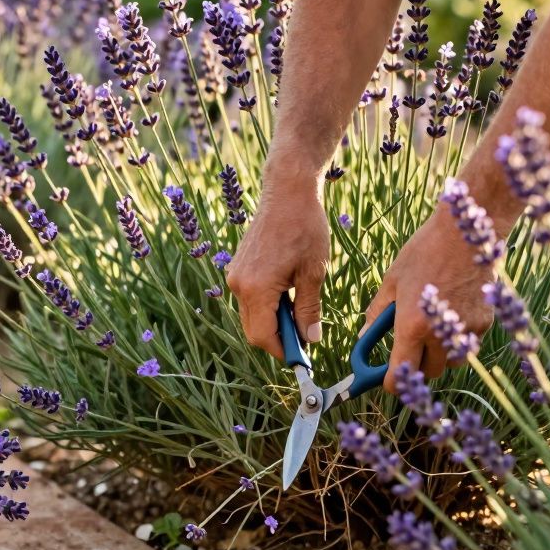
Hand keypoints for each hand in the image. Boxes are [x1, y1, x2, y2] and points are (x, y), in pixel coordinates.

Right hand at [227, 178, 328, 358]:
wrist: (287, 192)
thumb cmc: (304, 228)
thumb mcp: (313, 273)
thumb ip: (309, 310)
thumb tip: (310, 339)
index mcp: (257, 288)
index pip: (263, 336)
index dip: (283, 351)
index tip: (302, 357)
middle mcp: (239, 285)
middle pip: (253, 330)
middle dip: (277, 340)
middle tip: (304, 339)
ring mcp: (235, 275)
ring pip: (250, 315)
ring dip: (272, 322)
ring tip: (299, 312)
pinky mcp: (237, 267)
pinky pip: (249, 298)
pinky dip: (266, 306)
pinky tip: (288, 295)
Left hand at [364, 212, 494, 391]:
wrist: (467, 232)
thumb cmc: (425, 251)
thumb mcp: (393, 280)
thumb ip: (377, 313)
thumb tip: (365, 336)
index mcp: (412, 326)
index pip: (400, 375)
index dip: (390, 382)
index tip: (385, 379)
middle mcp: (440, 334)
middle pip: (428, 372)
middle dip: (416, 366)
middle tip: (408, 347)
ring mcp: (466, 330)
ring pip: (451, 362)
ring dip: (439, 355)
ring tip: (431, 326)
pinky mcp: (485, 323)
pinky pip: (468, 344)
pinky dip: (458, 339)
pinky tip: (451, 314)